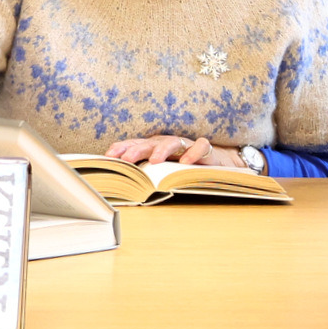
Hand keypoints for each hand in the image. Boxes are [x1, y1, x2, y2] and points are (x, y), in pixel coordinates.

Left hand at [108, 135, 235, 165]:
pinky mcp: (205, 149)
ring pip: (172, 142)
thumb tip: (125, 186)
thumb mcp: (164, 172)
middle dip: (137, 150)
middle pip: (149, 143)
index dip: (122, 148)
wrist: (217, 164)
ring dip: (161, 150)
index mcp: (155, 148)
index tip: (109, 156)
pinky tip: (186, 162)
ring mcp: (186, 145)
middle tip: (126, 159)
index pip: (135, 145)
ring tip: (154, 161)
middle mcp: (168, 144)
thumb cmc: (185, 169)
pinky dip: (193, 153)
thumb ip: (147, 175)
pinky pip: (200, 146)